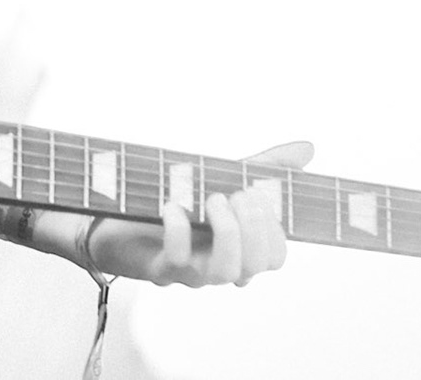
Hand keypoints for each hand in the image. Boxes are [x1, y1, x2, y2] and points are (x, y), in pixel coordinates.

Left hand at [84, 140, 312, 287]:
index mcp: (238, 247)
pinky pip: (178, 261)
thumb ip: (265, 167)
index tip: (255, 192)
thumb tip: (308, 148)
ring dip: (227, 231)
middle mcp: (218, 265)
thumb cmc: (175, 200)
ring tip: (212, 199)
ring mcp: (190, 271)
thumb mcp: (222, 176)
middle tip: (234, 194)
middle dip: (254, 225)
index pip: (276, 256)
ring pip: (225, 272)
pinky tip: (173, 206)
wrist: (112, 216)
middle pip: (257, 265)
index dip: (274, 227)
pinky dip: (179, 231)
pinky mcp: (159, 268)